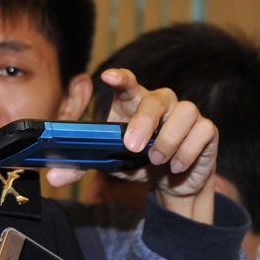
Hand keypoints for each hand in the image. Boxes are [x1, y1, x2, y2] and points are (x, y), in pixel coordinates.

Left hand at [48, 68, 217, 223]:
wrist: (170, 182)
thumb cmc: (134, 162)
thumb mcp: (106, 165)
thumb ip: (79, 167)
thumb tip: (53, 177)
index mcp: (132, 104)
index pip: (127, 83)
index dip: (119, 78)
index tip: (107, 77)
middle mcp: (160, 104)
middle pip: (155, 99)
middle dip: (144, 122)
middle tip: (132, 146)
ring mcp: (185, 115)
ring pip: (185, 111)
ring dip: (168, 139)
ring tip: (156, 161)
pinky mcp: (206, 131)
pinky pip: (203, 131)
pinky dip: (188, 150)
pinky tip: (175, 166)